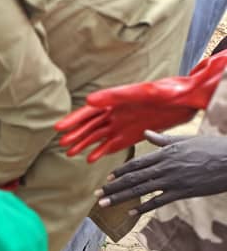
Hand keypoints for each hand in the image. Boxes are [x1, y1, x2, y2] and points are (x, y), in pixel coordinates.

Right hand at [56, 52, 226, 162]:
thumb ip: (116, 96)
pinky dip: (101, 152)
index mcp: (115, 101)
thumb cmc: (168, 91)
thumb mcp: (142, 92)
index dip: (73, 120)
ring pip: (99, 137)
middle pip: (90, 126)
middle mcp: (116, 113)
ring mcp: (123, 125)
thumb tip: (90, 101)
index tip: (58, 128)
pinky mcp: (132, 135)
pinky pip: (113, 146)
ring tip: (71, 154)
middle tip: (62, 145)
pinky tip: (91, 159)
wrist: (190, 100)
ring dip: (85, 145)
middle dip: (76, 135)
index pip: (89, 112)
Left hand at [97, 130, 226, 213]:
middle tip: (97, 194)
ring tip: (104, 204)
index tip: (107, 179)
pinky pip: (158, 201)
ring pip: (140, 191)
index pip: (136, 164)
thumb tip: (146, 133)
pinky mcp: (182, 192)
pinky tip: (130, 213)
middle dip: (112, 187)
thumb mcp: (186, 140)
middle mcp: (165, 167)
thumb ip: (163, 140)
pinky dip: (143, 208)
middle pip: (133, 178)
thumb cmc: (212, 147)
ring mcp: (172, 181)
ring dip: (119, 198)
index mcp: (165, 153)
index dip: (119, 172)